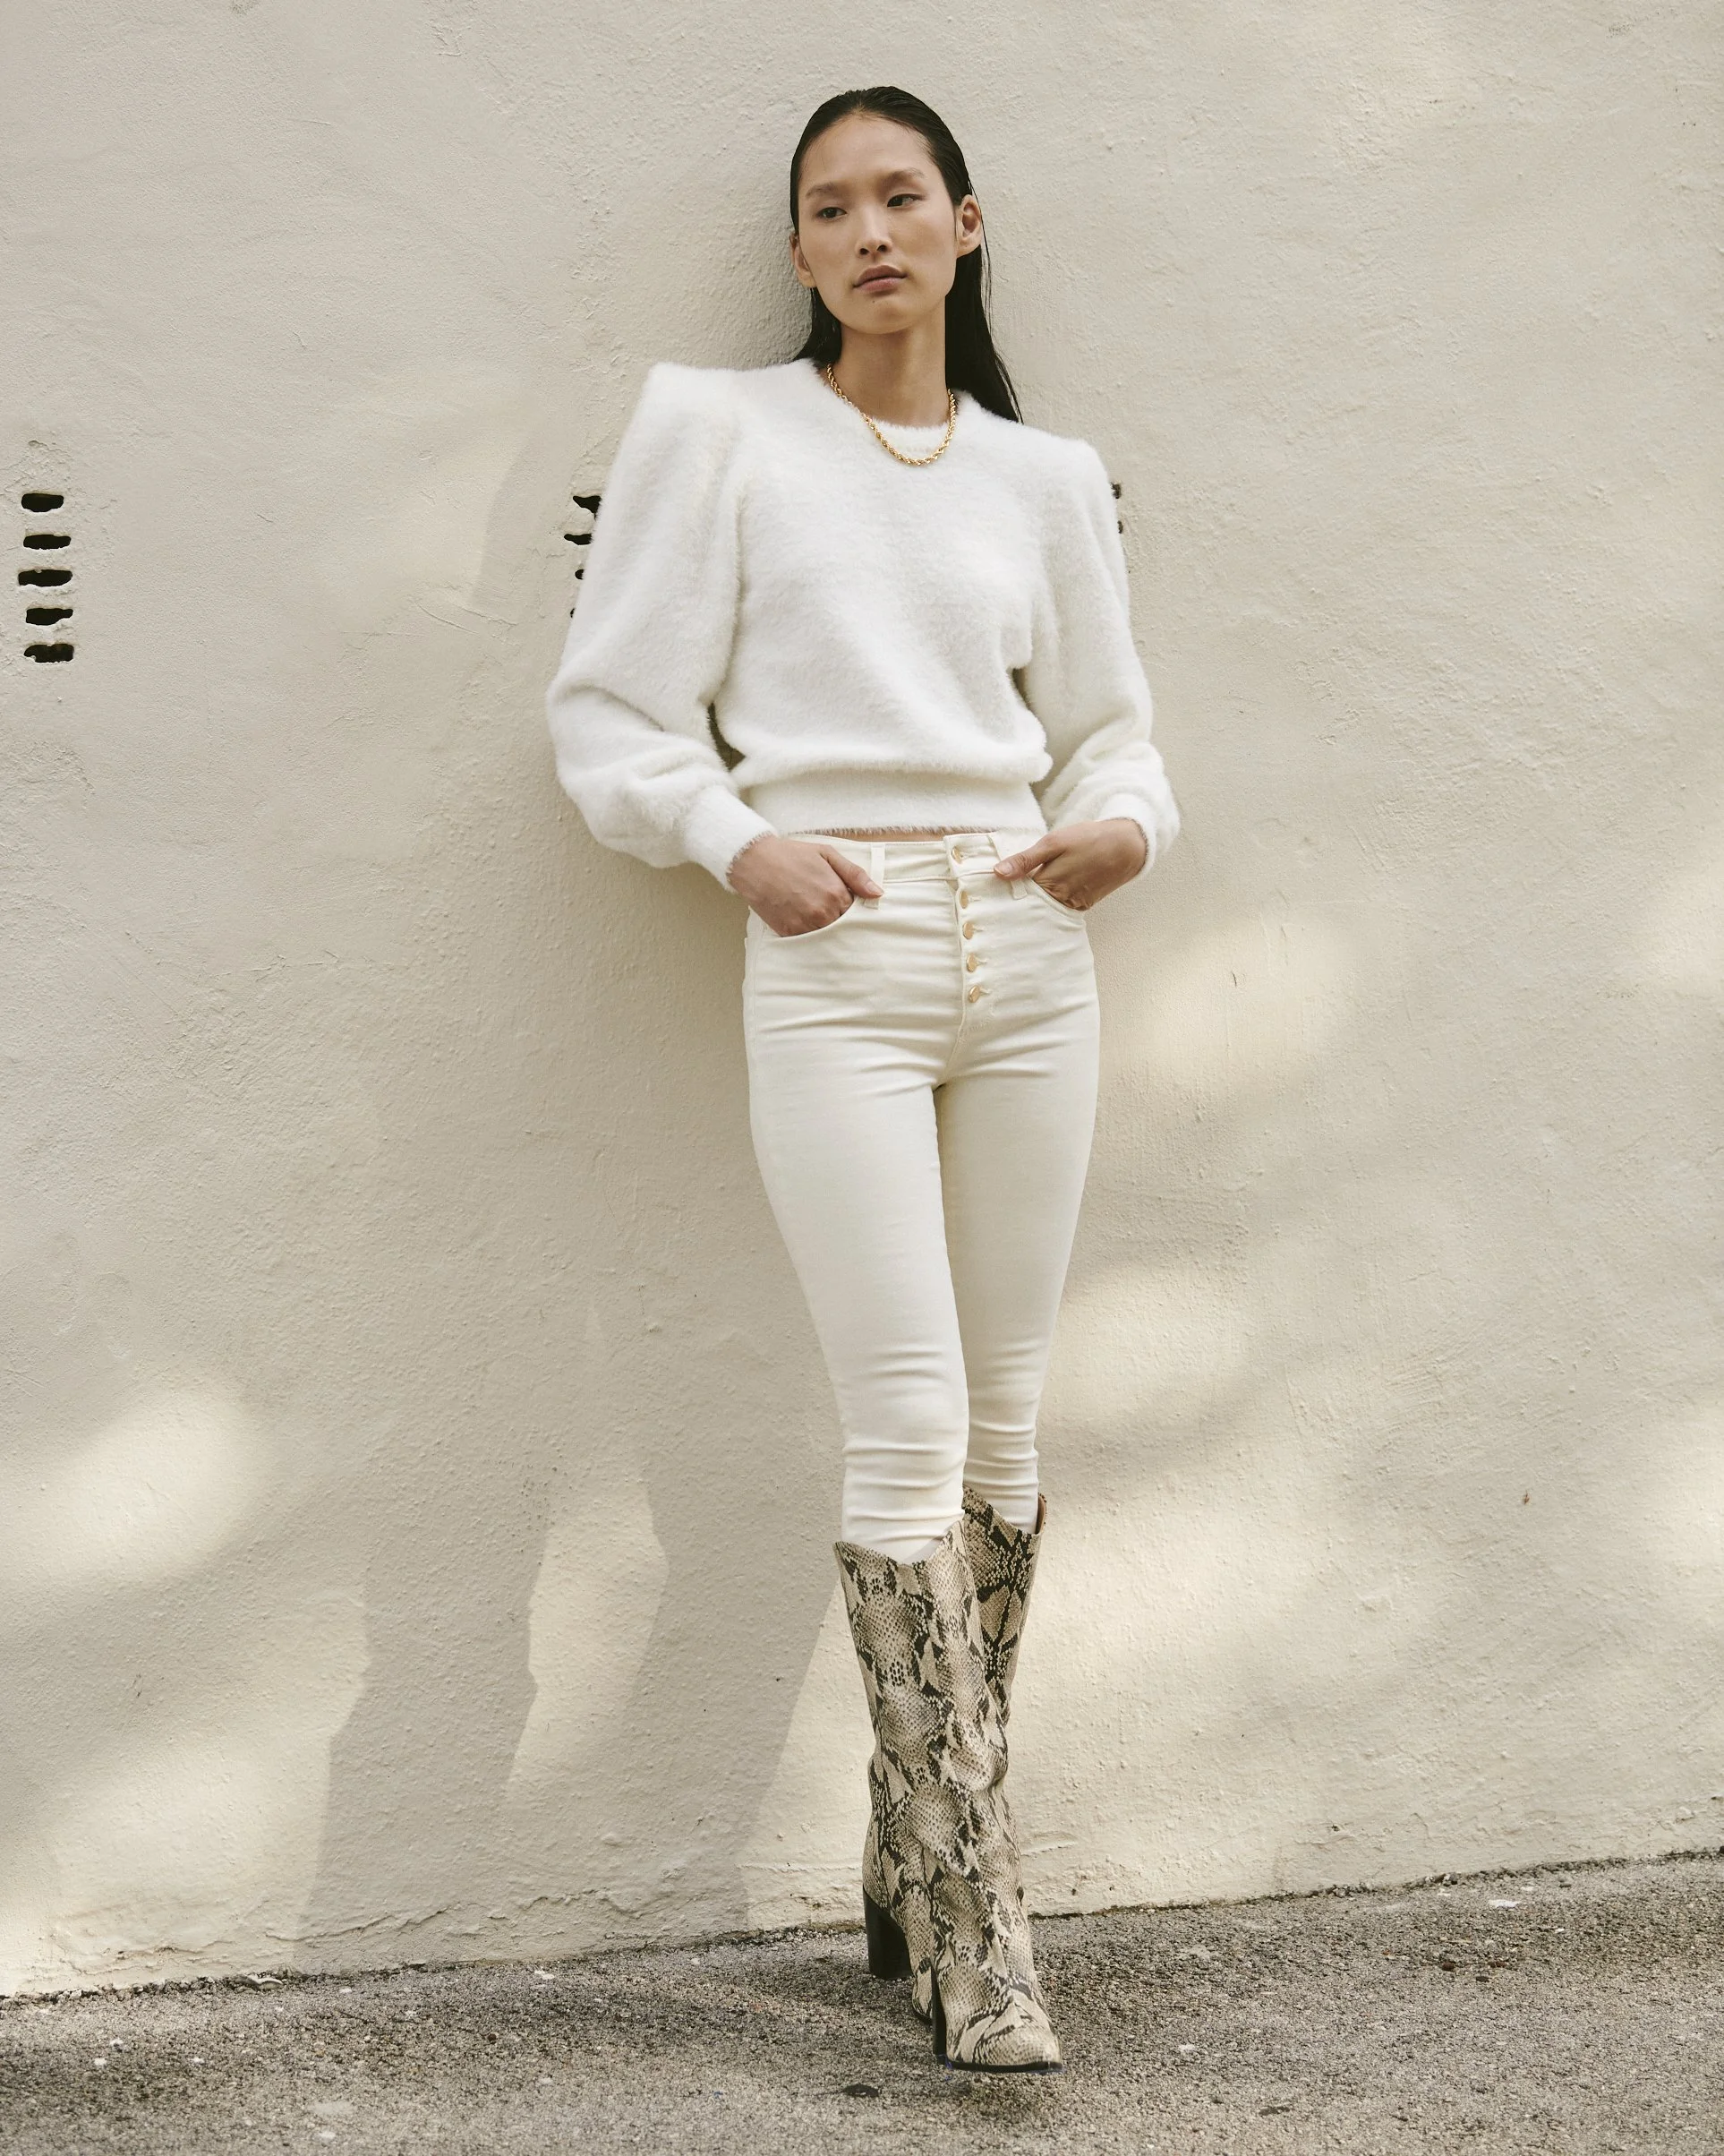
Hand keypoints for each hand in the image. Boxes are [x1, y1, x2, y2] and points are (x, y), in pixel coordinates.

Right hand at [727, 834, 882, 935]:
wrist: (754, 861)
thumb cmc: (792, 855)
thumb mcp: (827, 854)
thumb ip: (855, 874)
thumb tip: (878, 894)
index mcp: (836, 894)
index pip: (857, 913)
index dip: (854, 910)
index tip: (847, 905)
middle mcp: (823, 914)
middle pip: (844, 928)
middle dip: (841, 921)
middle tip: (829, 909)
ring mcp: (805, 925)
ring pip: (827, 938)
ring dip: (826, 930)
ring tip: (815, 914)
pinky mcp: (788, 933)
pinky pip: (807, 942)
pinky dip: (809, 935)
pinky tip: (802, 920)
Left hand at [992, 818, 1147, 909]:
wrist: (1126, 846)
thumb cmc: (1088, 839)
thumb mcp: (1053, 842)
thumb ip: (1025, 860)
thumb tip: (997, 873)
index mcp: (1049, 883)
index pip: (1017, 894)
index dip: (1006, 890)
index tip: (992, 890)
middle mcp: (1060, 899)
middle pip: (1031, 904)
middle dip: (1019, 900)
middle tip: (1004, 896)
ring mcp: (1073, 904)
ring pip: (1046, 908)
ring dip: (1037, 903)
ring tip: (1028, 894)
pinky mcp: (1083, 906)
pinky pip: (1062, 908)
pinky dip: (1053, 903)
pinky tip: (1049, 895)